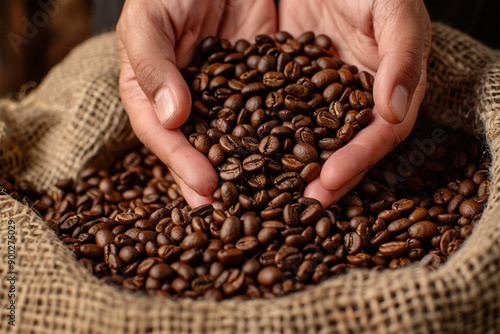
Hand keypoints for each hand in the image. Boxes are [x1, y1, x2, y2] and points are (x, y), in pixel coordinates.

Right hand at [116, 0, 276, 207]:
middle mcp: (190, 99)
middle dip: (214, 181)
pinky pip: (272, 114)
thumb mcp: (150, 17)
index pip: (160, 133)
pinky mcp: (262, 83)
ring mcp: (227, 95)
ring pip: (236, 138)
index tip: (202, 188)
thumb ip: (152, 62)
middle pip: (199, 148)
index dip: (179, 162)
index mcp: (154, 89)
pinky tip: (294, 160)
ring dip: (248, 171)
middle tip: (231, 214)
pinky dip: (280, 138)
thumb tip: (171, 117)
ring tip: (265, 202)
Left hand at [279, 0, 430, 207]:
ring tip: (270, 195)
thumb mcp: (394, 10)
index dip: (359, 159)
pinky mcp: (285, 84)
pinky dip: (264, 138)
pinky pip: (274, 116)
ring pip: (307, 139)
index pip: (378, 135)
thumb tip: (395, 111)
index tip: (332, 180)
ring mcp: (317, 94)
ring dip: (291, 168)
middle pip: (341, 147)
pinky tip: (247, 158)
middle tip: (303, 206)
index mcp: (384, 89)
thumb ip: (403, 55)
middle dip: (325, 178)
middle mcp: (352, 99)